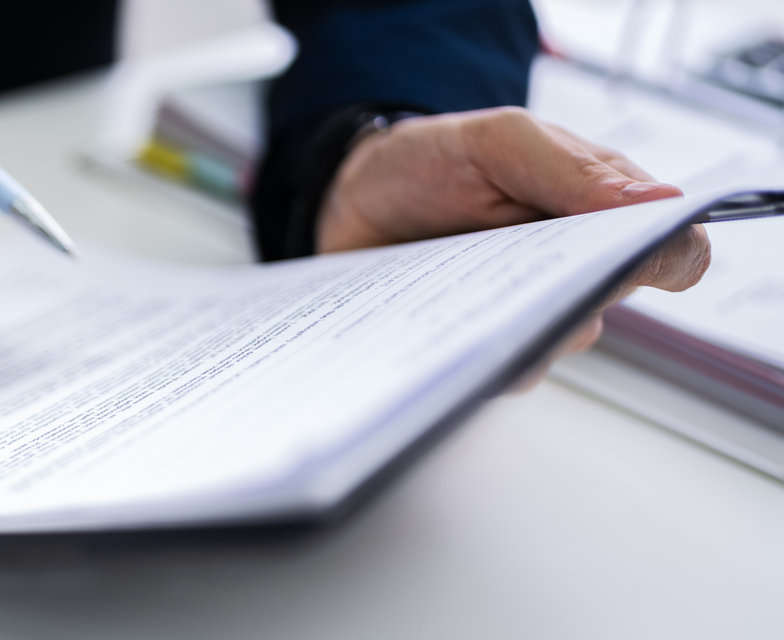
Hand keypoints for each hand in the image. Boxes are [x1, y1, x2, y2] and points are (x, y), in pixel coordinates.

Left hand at [318, 106, 711, 385]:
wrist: (351, 195)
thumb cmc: (432, 160)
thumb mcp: (497, 141)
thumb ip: (571, 169)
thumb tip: (659, 200)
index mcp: (598, 207)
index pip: (673, 248)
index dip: (667, 257)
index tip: (625, 257)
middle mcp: (571, 264)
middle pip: (612, 301)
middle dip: (575, 290)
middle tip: (523, 272)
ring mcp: (525, 305)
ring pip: (557, 343)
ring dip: (520, 324)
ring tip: (462, 292)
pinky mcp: (480, 339)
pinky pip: (500, 370)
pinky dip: (474, 354)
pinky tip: (436, 325)